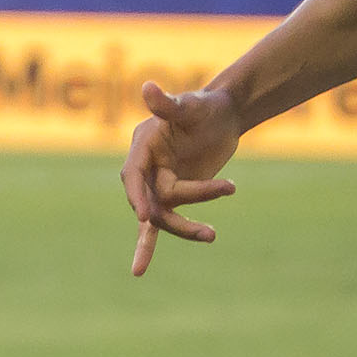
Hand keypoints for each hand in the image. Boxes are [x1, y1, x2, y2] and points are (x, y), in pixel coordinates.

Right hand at [121, 81, 241, 274]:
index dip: (138, 196)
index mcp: (143, 145)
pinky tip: (139, 270)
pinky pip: (163, 224)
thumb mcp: (189, 105)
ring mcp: (157, 184)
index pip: (134, 175)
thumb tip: (147, 87)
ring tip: (212, 235)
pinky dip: (154, 244)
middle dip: (174, 217)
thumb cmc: (205, 106)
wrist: (222, 115)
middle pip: (151, 200)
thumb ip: (168, 103)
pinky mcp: (173, 196)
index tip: (146, 216)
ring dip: (186, 229)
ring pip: (163, 216)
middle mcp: (145, 168)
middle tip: (204, 231)